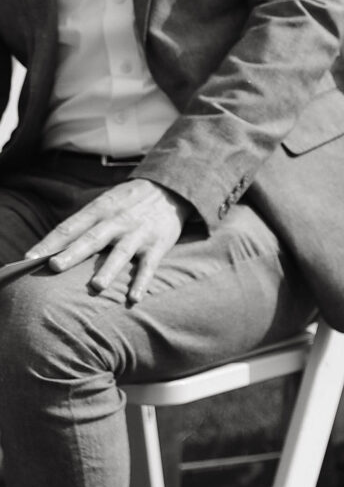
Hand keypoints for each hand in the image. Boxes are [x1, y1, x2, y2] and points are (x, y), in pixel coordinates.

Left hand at [22, 179, 187, 302]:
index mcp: (100, 209)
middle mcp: (118, 220)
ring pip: (122, 252)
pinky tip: (134, 298)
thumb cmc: (127, 202)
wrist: (170, 189)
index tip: (29, 259)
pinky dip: (142, 281)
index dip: (50, 243)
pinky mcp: (158, 244)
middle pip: (93, 238)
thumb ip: (81, 224)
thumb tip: (50, 249)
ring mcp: (139, 233)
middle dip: (73, 253)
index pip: (70, 227)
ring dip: (109, 269)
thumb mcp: (104, 203)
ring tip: (97, 286)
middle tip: (54, 267)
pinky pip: (149, 265)